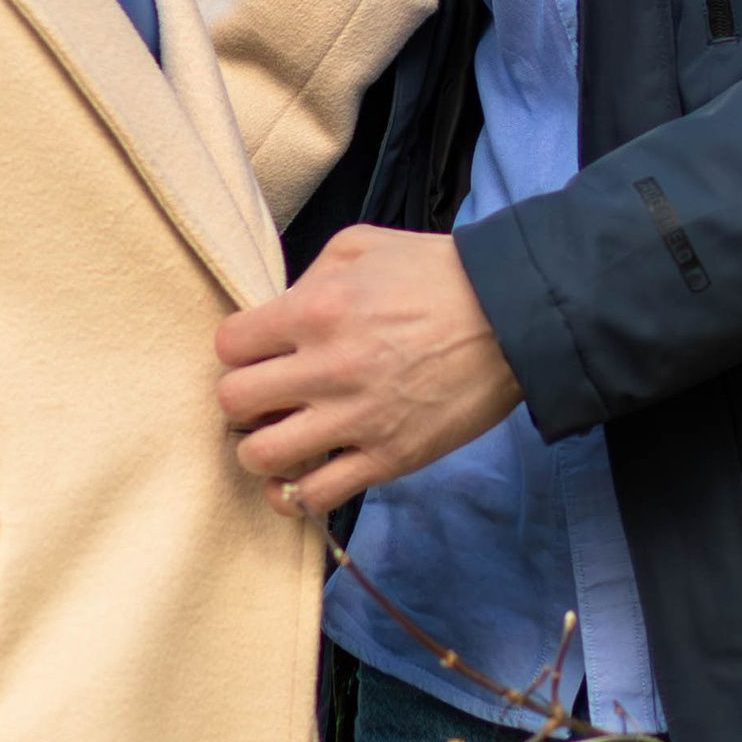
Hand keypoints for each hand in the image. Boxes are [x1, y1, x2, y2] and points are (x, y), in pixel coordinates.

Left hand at [217, 225, 521, 516]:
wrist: (513, 316)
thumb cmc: (437, 273)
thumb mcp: (362, 245)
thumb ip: (308, 276)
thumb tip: (277, 314)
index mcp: (316, 309)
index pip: (229, 345)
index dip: (238, 350)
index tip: (258, 353)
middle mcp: (327, 367)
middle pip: (234, 401)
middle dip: (242, 399)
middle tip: (265, 397)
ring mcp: (357, 419)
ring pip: (262, 456)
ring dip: (260, 449)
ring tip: (280, 438)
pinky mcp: (388, 458)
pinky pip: (315, 497)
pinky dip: (295, 496)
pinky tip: (300, 478)